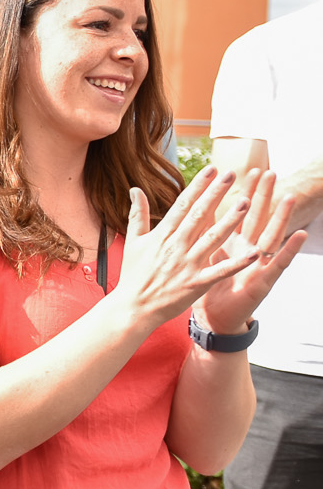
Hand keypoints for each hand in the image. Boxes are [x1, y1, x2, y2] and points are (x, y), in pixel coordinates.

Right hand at [111, 166, 259, 333]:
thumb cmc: (134, 274)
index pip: (183, 205)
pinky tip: (255, 253)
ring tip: (246, 202)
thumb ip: (137, 214)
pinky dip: (238, 263)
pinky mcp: (196, 283)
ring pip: (213, 238)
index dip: (198, 186)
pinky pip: (220, 271)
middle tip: (232, 175)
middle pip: (200, 215)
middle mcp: (176, 246)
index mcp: (162, 235)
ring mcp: (187, 264)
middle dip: (217, 194)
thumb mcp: (132, 241)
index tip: (212, 170)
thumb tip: (135, 189)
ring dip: (231, 220)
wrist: (133, 307)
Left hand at [197, 167, 309, 335]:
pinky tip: (301, 235)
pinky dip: (289, 250)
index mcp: (228, 244)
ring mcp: (256, 264)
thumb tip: (188, 213)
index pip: (234, 213)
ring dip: (281, 216)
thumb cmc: (206, 287)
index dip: (238, 192)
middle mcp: (245, 250)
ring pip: (270, 235)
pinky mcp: (263, 281)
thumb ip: (197, 235)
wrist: (213, 319)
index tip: (240, 169)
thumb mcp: (199, 257)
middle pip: (255, 217)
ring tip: (290, 197)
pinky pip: (277, 264)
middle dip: (261, 195)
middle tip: (269, 172)